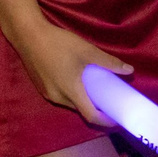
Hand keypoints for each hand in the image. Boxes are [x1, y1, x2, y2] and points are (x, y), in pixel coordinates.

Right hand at [10, 19, 132, 129]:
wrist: (28, 35)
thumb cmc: (59, 43)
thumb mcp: (88, 51)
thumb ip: (108, 62)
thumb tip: (130, 71)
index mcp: (70, 92)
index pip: (90, 116)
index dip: (105, 121)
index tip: (117, 119)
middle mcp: (57, 97)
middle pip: (80, 109)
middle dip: (96, 108)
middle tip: (110, 99)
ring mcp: (47, 93)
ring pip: (70, 103)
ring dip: (83, 100)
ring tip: (96, 89)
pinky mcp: (41, 87)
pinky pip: (60, 96)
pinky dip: (73, 94)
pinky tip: (78, 81)